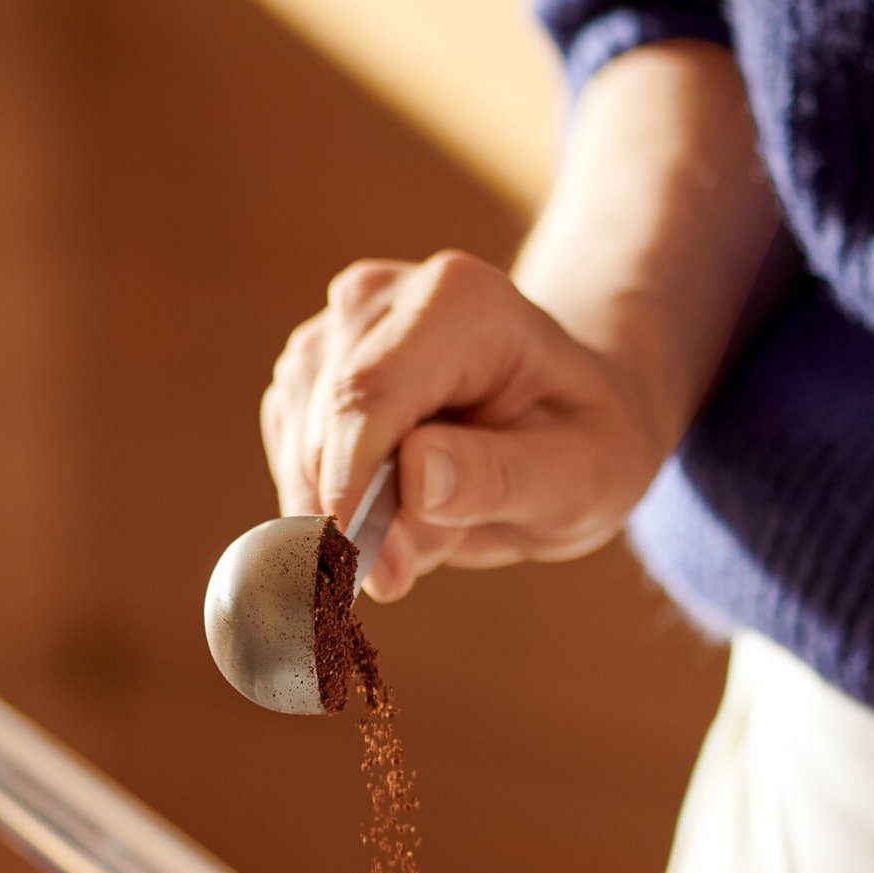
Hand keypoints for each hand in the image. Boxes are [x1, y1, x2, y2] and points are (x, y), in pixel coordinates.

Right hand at [258, 251, 667, 599]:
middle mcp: (380, 297)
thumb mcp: (578, 477)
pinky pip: (292, 460)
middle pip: (325, 428)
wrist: (563, 417)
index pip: (368, 396)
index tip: (375, 574)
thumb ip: (500, 476)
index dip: (356, 491)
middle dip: (360, 517)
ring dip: (350, 514)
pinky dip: (329, 507)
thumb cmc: (582, 444)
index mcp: (457, 300)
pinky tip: (391, 509)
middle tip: (418, 566)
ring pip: (298, 449)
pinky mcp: (308, 373)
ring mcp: (334, 331)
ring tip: (429, 521)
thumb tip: (416, 477)